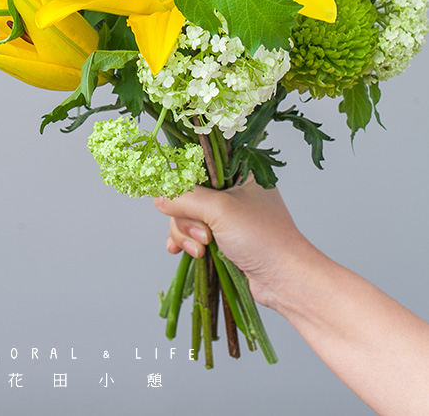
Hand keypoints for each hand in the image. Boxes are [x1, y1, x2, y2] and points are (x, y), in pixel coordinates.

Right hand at [154, 176, 311, 306]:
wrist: (285, 280)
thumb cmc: (261, 236)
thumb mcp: (219, 209)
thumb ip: (185, 197)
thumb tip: (158, 197)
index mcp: (238, 172)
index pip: (198, 164)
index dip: (182, 180)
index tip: (171, 194)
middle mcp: (233, 191)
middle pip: (188, 195)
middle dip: (187, 218)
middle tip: (204, 235)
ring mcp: (228, 216)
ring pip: (188, 217)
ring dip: (187, 235)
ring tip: (202, 250)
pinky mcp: (224, 239)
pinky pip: (194, 235)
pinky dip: (186, 242)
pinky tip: (178, 252)